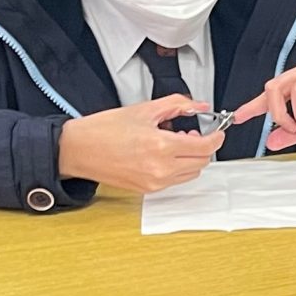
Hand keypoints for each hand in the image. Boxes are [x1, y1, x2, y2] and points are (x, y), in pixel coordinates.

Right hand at [55, 97, 223, 192]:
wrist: (78, 149)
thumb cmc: (103, 130)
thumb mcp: (143, 109)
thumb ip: (177, 105)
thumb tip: (199, 105)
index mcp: (160, 146)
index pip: (205, 147)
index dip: (216, 137)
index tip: (217, 131)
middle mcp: (160, 168)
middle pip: (202, 161)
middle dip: (203, 147)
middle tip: (192, 133)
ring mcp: (155, 182)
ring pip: (191, 173)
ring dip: (191, 158)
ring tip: (174, 142)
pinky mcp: (149, 190)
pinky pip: (175, 180)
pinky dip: (177, 167)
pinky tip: (163, 154)